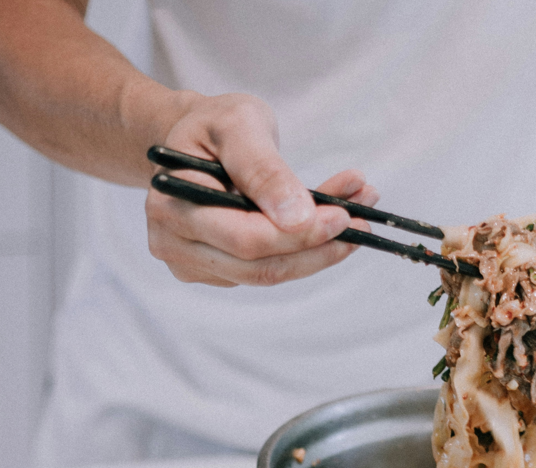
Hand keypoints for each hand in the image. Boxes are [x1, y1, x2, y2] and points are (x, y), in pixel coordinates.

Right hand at [145, 93, 377, 285]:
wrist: (195, 139)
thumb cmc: (215, 126)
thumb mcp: (240, 126)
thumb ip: (265, 169)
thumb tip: (297, 217)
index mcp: (172, 203)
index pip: (245, 238)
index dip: (299, 235)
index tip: (344, 217)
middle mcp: (174, 242)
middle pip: (260, 267)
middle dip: (317, 248)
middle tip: (362, 225)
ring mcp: (192, 263)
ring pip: (269, 273)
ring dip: (319, 251)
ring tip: (357, 215)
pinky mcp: (216, 272)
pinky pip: (268, 268)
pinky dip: (304, 249)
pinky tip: (328, 220)